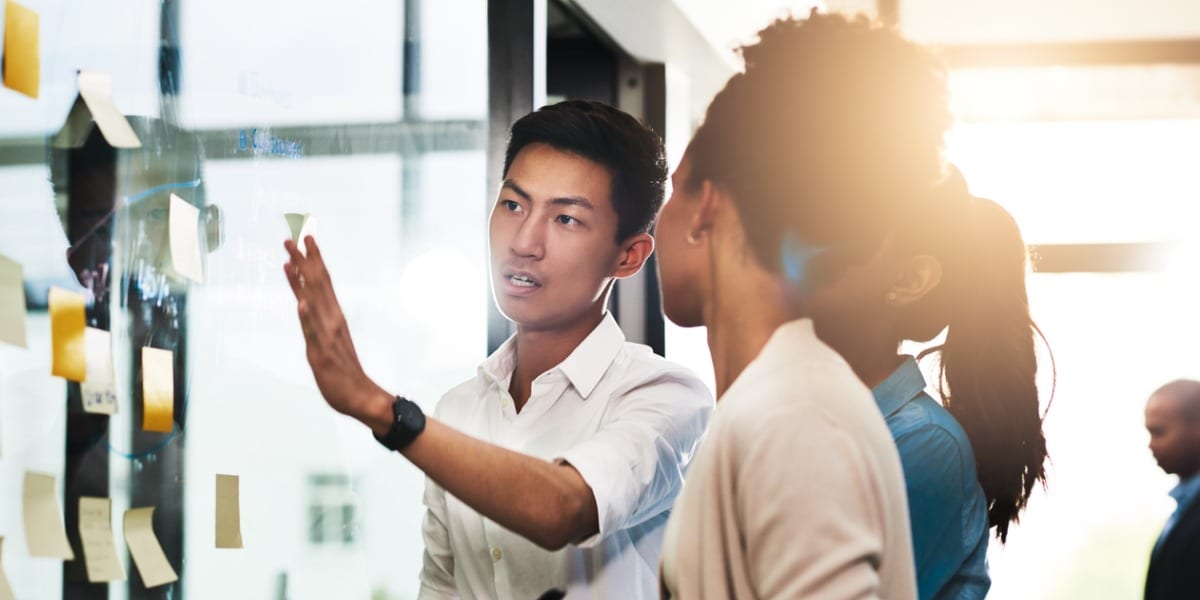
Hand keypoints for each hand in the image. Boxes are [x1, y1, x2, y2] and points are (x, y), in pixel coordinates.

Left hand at [283, 236, 387, 426]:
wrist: (362, 397)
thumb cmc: (344, 370)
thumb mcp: (330, 340)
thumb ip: (319, 321)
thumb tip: (305, 300)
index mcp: (334, 316)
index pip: (323, 281)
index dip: (314, 259)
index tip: (306, 238)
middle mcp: (332, 320)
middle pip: (318, 284)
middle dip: (305, 260)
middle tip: (294, 237)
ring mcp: (327, 335)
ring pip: (313, 302)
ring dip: (301, 280)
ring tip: (290, 259)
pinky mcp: (321, 352)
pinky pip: (313, 332)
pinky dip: (307, 316)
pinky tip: (301, 302)